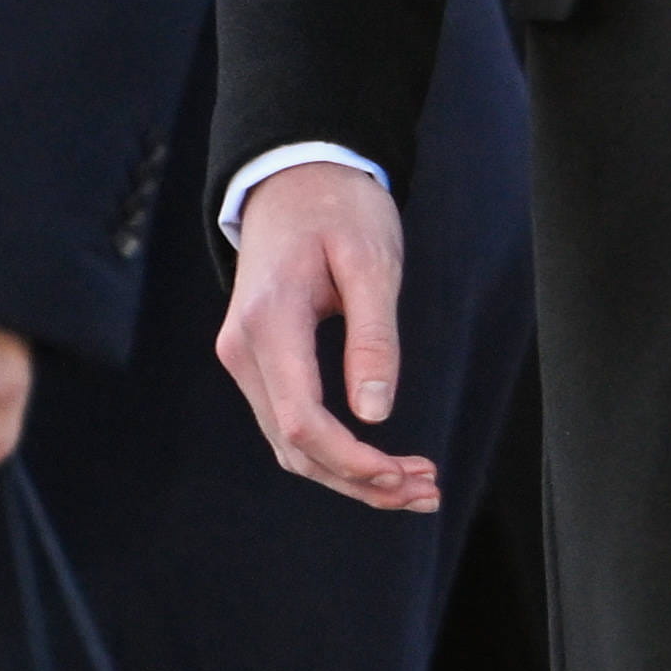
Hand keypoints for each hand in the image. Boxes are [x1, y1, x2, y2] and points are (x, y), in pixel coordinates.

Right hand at [217, 162, 441, 514]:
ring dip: (350, 476)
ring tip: (417, 486)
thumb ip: (375, 336)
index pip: (301, 420)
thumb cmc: (338, 209)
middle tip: (428, 492)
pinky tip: (382, 462)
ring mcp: (245, 358)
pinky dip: (335, 452)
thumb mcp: (372, 261)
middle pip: (294, 446)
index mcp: (269, 322)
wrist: (294, 178)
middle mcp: (243, 349)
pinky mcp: (259, 361)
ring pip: (291, 445)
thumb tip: (374, 413)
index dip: (351, 460)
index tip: (403, 473)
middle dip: (360, 481)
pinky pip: (292, 422)